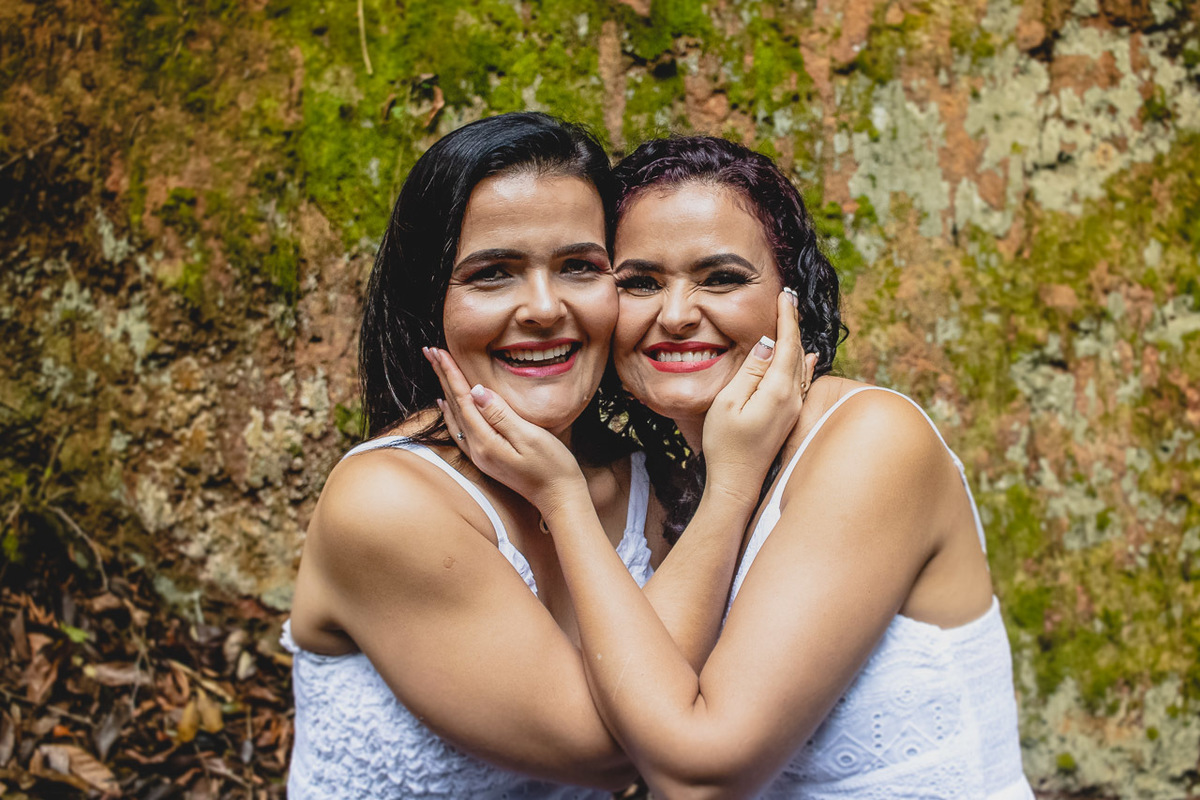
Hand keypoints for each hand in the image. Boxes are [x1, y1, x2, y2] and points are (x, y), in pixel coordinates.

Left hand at [424, 347, 586, 510]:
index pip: (463, 399)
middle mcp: (477, 449)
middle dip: (442, 376)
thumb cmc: (552, 466)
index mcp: (485, 441)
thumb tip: (476, 391)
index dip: (452, 373)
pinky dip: (451, 414)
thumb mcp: (530, 437)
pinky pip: (461, 430)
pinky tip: (446, 405)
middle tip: (429, 351)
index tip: (439, 351)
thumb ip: (501, 414)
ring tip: (436, 370)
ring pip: (455, 415)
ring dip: (445, 390)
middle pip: (454, 405)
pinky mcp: (487, 458)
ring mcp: (480, 455)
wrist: (560, 497)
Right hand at [701, 289, 815, 502]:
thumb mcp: (728, 402)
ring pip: (801, 366)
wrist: (736, 484)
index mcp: (778, 390)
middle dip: (794, 324)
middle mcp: (793, 398)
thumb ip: (750, 370)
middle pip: (798, 352)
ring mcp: (794, 409)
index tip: (786, 294)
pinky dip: (804, 364)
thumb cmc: (726, 445)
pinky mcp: (790, 418)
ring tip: (794, 320)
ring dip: (798, 341)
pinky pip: (802, 382)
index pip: (787, 344)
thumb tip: (767, 343)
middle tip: (790, 298)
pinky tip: (810, 358)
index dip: (787, 317)